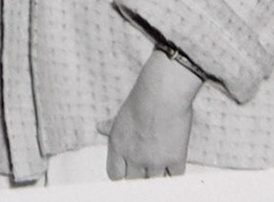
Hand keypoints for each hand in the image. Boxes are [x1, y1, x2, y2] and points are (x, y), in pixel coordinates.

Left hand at [105, 49, 201, 179]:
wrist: (164, 91)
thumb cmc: (143, 98)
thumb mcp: (122, 113)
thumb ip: (111, 126)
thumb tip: (99, 127)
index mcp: (118, 146)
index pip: (115, 175)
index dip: (123, 172)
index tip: (130, 168)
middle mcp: (134, 157)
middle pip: (135, 180)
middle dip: (140, 173)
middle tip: (149, 161)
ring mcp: (154, 161)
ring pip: (154, 181)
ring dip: (158, 173)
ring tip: (162, 161)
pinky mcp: (175, 159)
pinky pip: (174, 176)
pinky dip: (174, 171)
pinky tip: (174, 161)